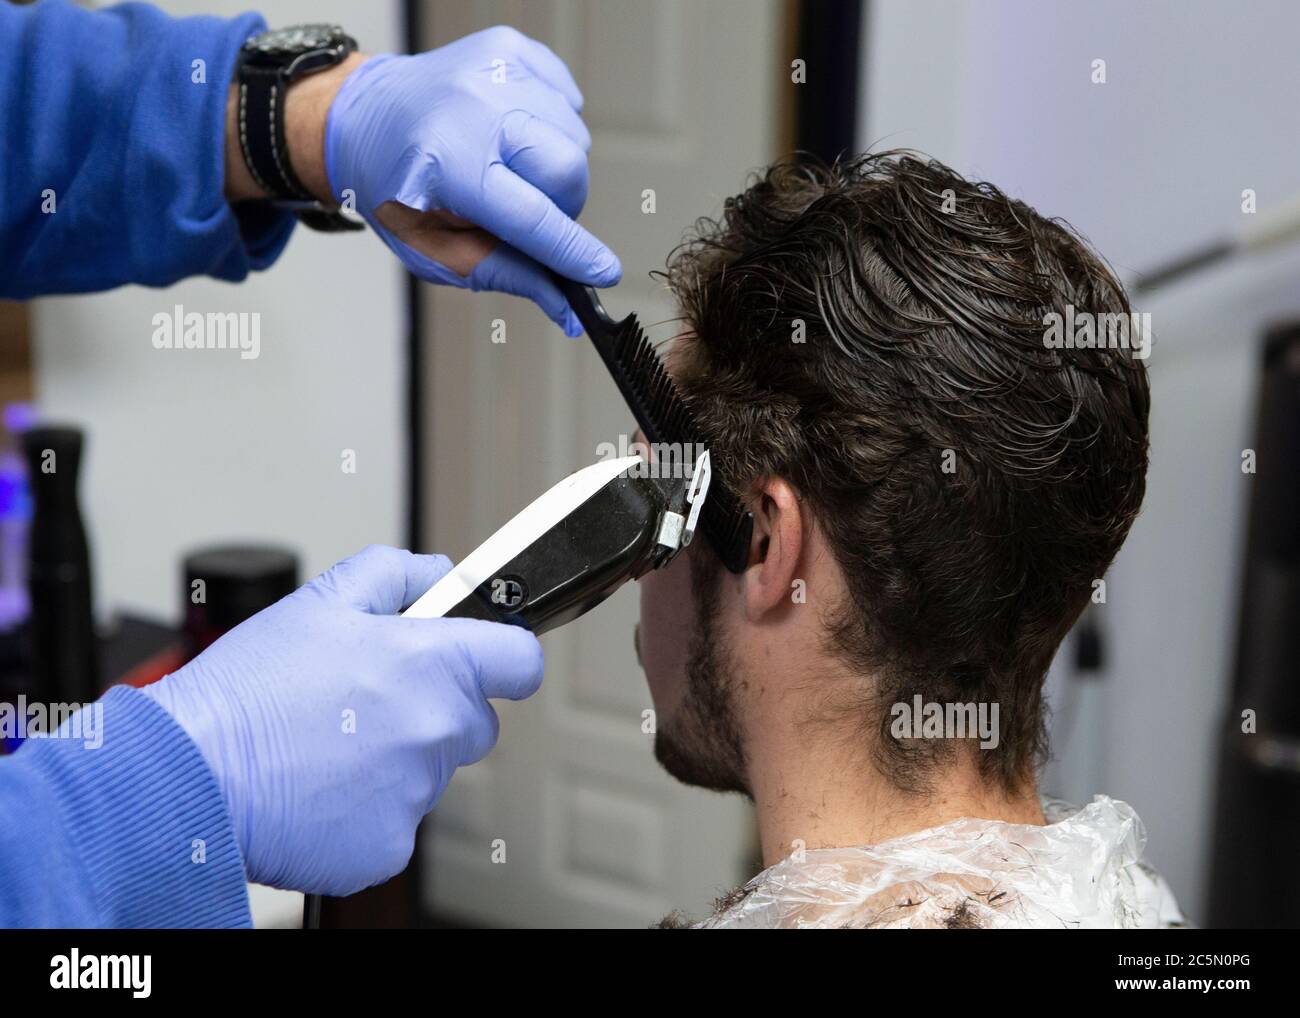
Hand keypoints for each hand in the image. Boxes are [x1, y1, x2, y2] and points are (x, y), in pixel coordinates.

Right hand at [142, 545, 542, 895]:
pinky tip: (321, 788)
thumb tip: (439, 575)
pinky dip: (368, 811)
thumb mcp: (321, 602)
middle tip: (371, 704)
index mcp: (434, 665)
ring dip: (398, 760)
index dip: (502, 656)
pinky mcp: (389, 846)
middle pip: (476, 722)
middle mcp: (437, 731)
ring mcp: (417, 794)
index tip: (485, 659)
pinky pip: (398, 823)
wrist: (189, 772)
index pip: (520, 662)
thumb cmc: (248, 691)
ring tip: (329, 745)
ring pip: (432, 773)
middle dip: (438, 709)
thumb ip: (396, 575)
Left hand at [324, 26, 620, 334]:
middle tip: (528, 208)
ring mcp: (492, 71)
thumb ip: (507, 275)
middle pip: (568, 168)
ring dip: (553, 165)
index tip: (605, 271)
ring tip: (510, 165)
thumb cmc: (398, 190)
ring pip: (574, 134)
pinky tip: (513, 131)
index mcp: (448, 165)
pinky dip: (551, 122)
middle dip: (563, 202)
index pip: (531, 217)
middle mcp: (472, 109)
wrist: (365, 120)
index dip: (573, 251)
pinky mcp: (507, 49)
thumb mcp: (439, 251)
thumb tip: (565, 306)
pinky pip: (566, 96)